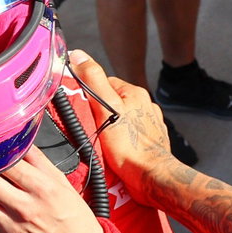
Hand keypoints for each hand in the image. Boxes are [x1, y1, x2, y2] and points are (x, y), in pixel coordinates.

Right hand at [67, 51, 180, 197]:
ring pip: (123, 119)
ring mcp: (150, 123)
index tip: (82, 108)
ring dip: (111, 127)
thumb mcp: (105, 108)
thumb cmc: (129, 147)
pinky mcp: (151, 140)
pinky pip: (131, 134)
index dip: (90, 94)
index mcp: (134, 93)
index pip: (104, 83)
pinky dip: (123, 140)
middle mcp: (146, 105)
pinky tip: (117, 150)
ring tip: (104, 142)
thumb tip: (78, 55)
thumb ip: (92, 80)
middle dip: (101, 113)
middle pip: (114, 101)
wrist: (152, 177)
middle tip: (92, 127)